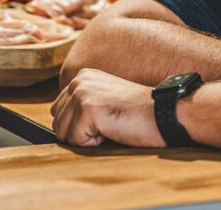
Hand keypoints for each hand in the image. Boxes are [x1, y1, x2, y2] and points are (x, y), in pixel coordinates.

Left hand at [51, 68, 165, 147]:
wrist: (163, 111)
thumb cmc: (138, 112)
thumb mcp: (105, 99)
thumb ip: (82, 105)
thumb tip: (58, 128)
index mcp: (83, 76)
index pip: (58, 111)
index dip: (80, 125)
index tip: (104, 119)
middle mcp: (79, 80)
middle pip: (58, 123)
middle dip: (80, 133)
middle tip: (108, 123)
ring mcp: (82, 93)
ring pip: (64, 134)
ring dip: (87, 139)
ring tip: (111, 125)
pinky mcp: (88, 109)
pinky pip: (76, 141)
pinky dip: (94, 144)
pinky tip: (113, 129)